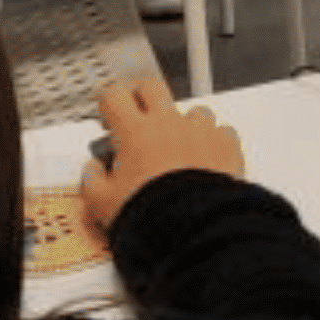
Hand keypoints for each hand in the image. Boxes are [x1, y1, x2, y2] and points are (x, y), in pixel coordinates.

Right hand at [79, 75, 244, 232]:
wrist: (191, 231)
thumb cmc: (149, 216)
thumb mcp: (103, 205)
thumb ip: (92, 182)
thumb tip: (93, 171)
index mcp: (135, 132)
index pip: (115, 95)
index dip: (109, 102)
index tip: (109, 114)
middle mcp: (168, 123)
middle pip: (152, 87)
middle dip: (143, 98)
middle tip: (139, 117)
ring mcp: (199, 131)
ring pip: (192, 110)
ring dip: (184, 124)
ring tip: (179, 149)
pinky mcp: (226, 146)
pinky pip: (222, 132)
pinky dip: (215, 143)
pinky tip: (208, 162)